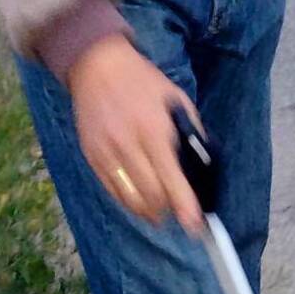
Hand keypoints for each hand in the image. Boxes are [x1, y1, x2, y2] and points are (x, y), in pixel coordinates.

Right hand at [67, 35, 204, 234]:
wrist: (98, 66)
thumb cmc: (143, 82)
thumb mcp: (176, 100)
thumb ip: (191, 132)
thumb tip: (202, 164)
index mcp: (154, 130)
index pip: (171, 179)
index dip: (184, 206)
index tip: (195, 226)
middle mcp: (128, 145)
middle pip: (151, 196)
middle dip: (169, 212)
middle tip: (180, 215)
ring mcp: (106, 153)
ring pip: (130, 199)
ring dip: (149, 213)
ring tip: (161, 216)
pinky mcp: (92, 157)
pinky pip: (112, 191)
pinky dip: (129, 203)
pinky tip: (140, 203)